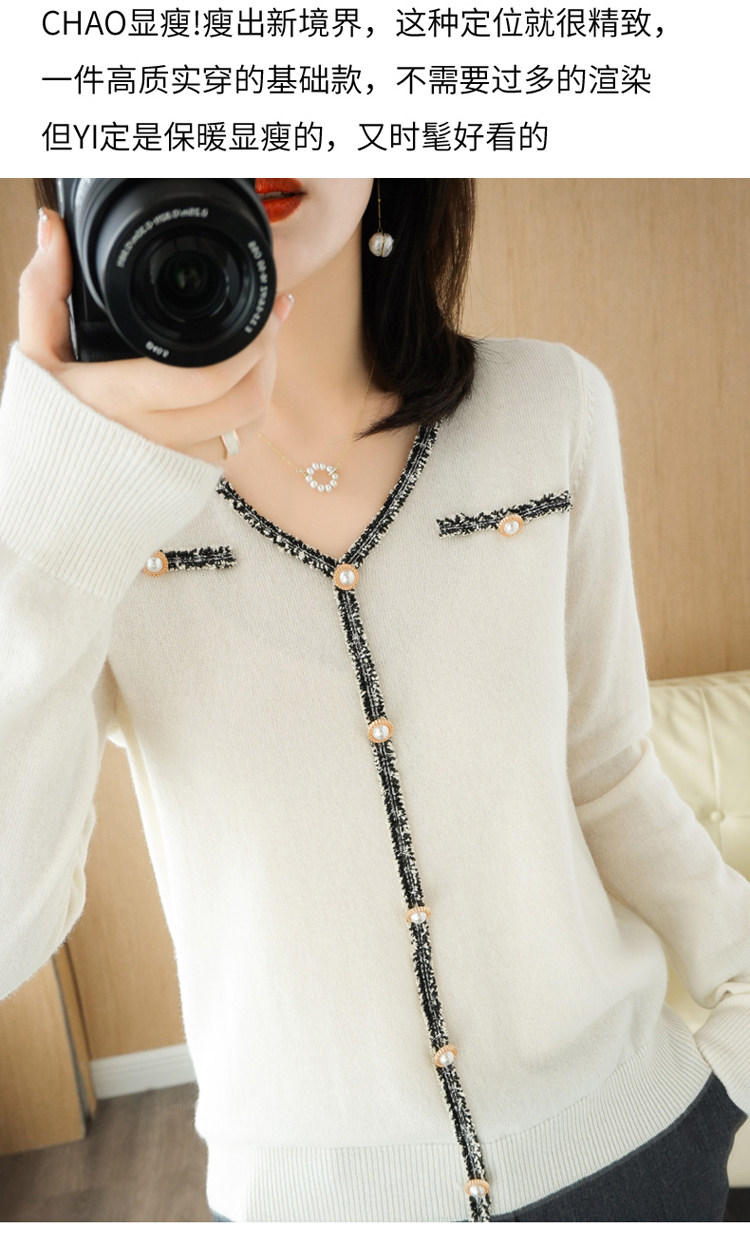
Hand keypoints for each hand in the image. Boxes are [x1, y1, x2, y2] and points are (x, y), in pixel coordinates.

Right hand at [18, 208, 293, 464]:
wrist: (49, 483)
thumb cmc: (44, 417)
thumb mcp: (36, 352)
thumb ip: (43, 290)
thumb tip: (52, 228)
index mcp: (123, 400)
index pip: (208, 378)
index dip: (251, 344)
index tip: (265, 310)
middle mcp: (156, 437)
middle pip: (244, 402)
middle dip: (268, 357)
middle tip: (271, 321)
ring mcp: (177, 460)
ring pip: (248, 427)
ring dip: (264, 385)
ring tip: (263, 350)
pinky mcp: (188, 475)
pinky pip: (236, 446)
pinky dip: (248, 414)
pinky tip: (244, 384)